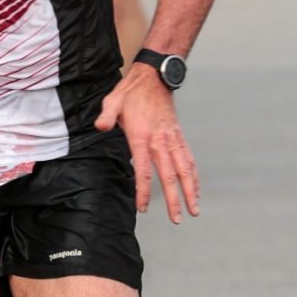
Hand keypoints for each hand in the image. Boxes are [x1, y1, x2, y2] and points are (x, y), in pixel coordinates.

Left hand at [94, 65, 199, 223]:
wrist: (155, 77)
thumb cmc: (131, 92)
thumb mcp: (113, 101)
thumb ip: (106, 116)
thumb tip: (100, 126)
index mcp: (142, 137)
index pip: (143, 171)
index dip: (143, 191)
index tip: (143, 208)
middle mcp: (160, 141)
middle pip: (169, 176)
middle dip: (173, 200)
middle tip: (177, 219)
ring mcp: (172, 139)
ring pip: (184, 170)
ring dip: (190, 191)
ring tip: (194, 210)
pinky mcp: (179, 136)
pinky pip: (189, 159)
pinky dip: (194, 176)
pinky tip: (196, 189)